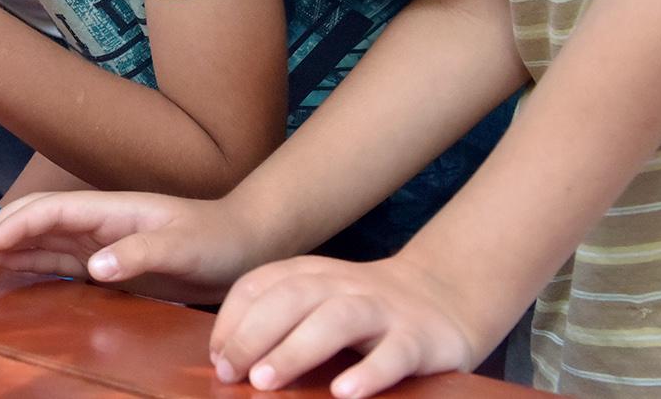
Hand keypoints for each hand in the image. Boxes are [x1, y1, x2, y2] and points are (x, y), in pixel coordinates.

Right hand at [0, 190, 252, 301]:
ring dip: (1, 246)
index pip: (51, 211)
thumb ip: (139, 254)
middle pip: (33, 220)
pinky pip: (56, 260)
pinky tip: (3, 269)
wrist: (246, 246)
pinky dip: (25, 262)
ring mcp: (100, 241)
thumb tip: (93, 267)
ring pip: (38, 239)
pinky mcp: (108, 264)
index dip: (14, 224)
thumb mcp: (183, 249)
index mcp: (111, 208)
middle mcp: (98, 221)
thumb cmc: (218, 241)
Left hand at [209, 254, 488, 396]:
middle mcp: (343, 285)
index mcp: (311, 274)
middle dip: (253, 334)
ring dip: (296, 349)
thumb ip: (279, 319)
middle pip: (291, 297)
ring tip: (266, 382)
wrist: (444, 299)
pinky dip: (368, 373)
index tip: (216, 358)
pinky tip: (344, 394)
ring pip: (336, 320)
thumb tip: (225, 359)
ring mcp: (383, 309)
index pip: (260, 285)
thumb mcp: (318, 302)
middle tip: (230, 373)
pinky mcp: (418, 339)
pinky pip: (393, 354)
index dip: (232, 319)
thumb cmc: (363, 311)